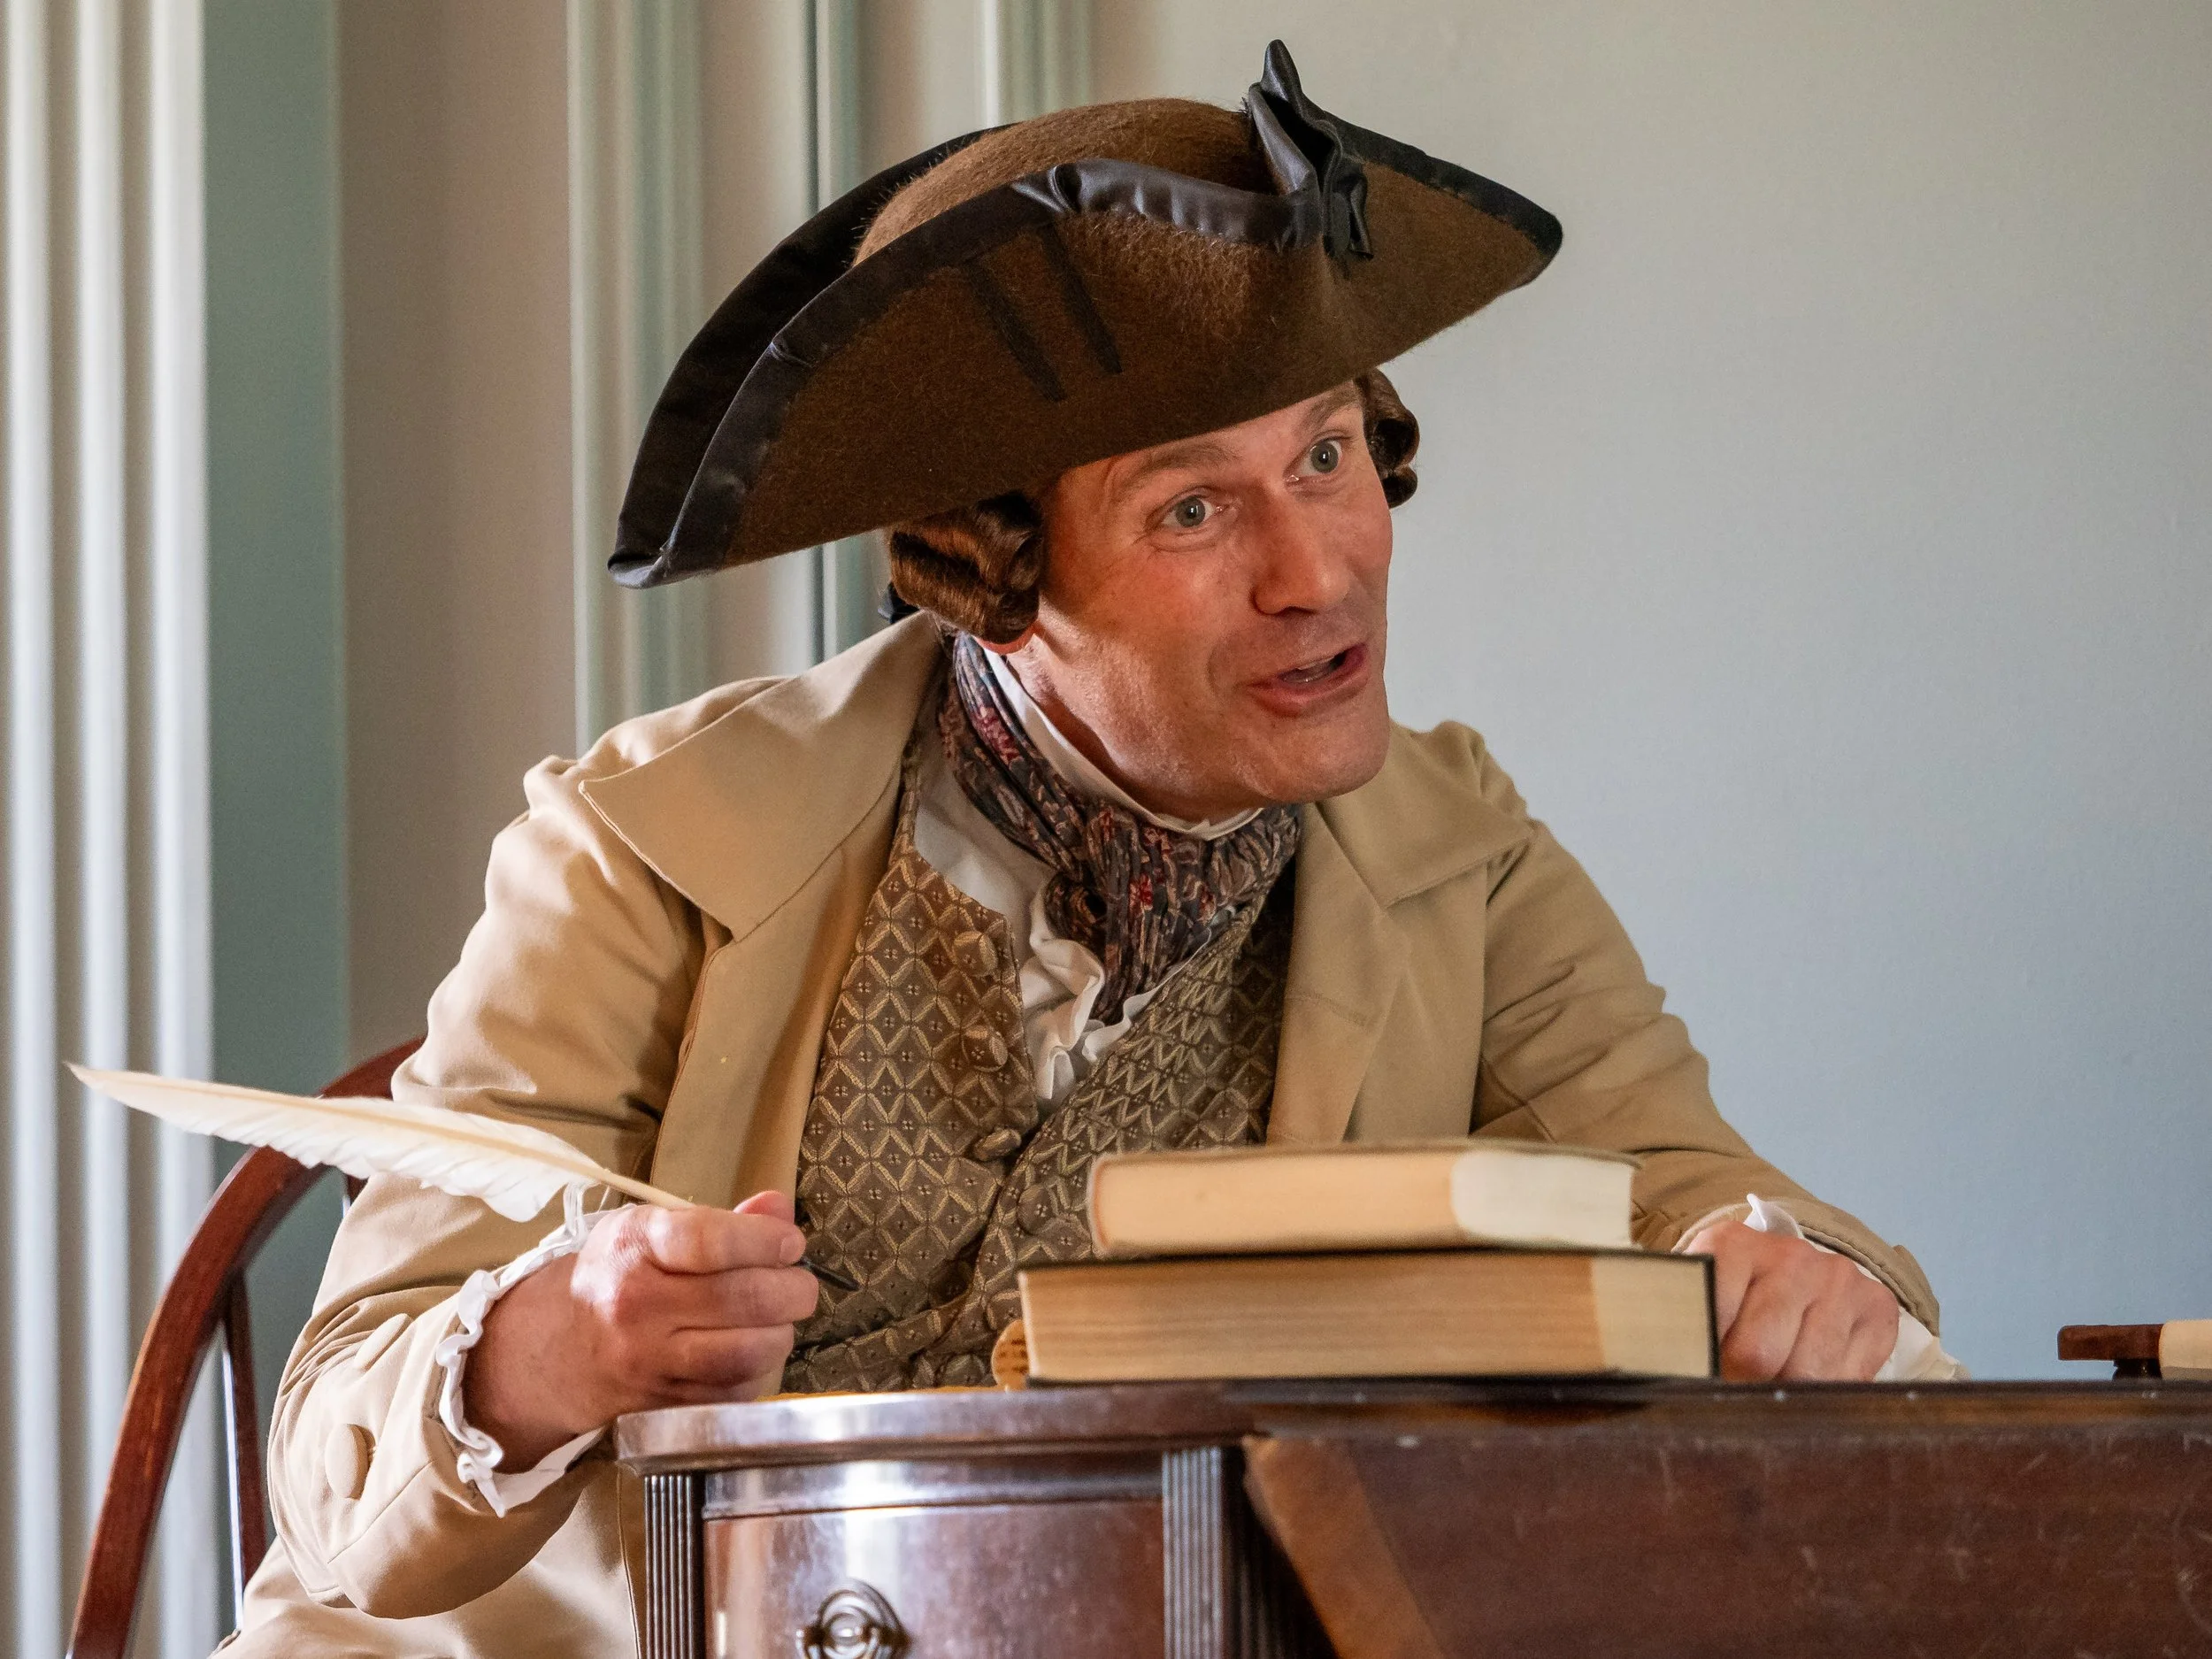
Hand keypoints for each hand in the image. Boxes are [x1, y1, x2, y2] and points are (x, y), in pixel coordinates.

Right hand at [465, 1190, 819, 1466]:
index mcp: (633, 1247)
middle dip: (791, 1290)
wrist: (560, 1349)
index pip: (709, 1240)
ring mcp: (646, 1362)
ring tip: (781, 1320)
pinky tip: (753, 1352)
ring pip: (742, 1353)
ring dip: (780, 1335)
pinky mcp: (660, 1406)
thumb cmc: (619, 1277)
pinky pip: (730, 1393)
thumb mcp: (654, 1231)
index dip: (764, 1240)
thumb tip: (780, 1208)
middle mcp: (635, 1305)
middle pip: (739, 1299)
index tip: (791, 1244)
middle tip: (801, 1286)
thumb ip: (723, 1221)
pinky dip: (756, 1373)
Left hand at [1679, 1218, 1898, 1382]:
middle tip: (1738, 1382)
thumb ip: (1684, 1331)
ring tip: (1773, 1376)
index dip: (1702, 1361)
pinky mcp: (1877, 1303)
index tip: (1700, 1372)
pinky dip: (1826, 1392)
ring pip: (1806, 1372)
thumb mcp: (1698, 1305)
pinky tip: (1811, 1373)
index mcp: (1729, 1244)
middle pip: (1758, 1354)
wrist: (1795, 1280)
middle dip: (1744, 1382)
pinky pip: (1848, 1378)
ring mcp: (1837, 1276)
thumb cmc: (1733, 1303)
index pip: (1708, 1318)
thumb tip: (1679, 1383)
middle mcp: (1789, 1254)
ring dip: (1786, 1390)